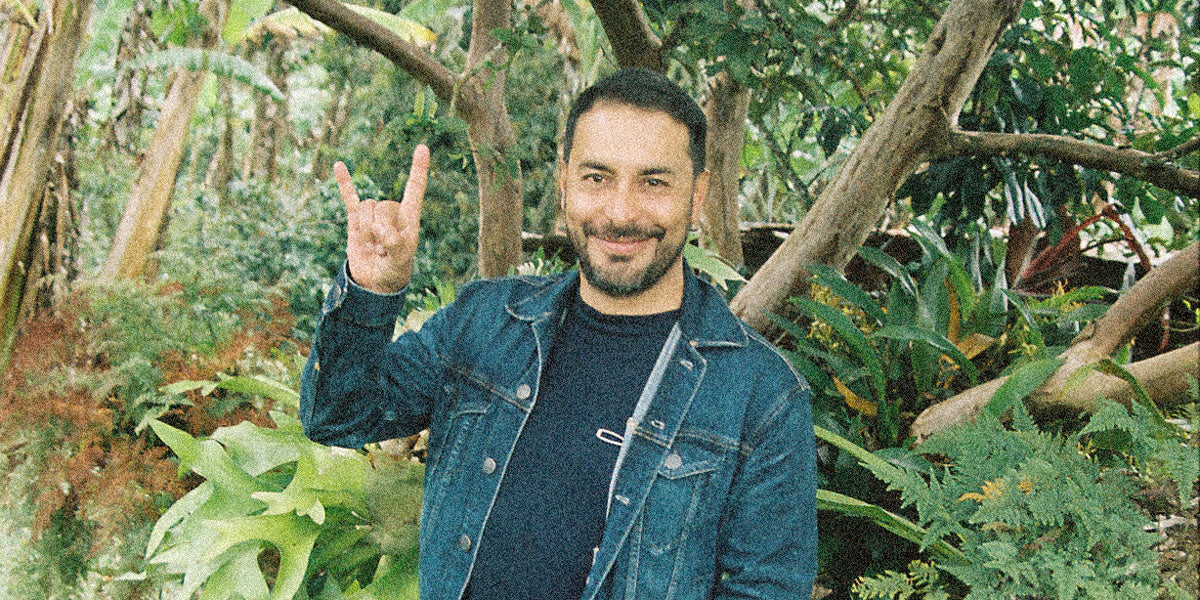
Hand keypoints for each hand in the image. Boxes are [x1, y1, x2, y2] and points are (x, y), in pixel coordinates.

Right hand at [335, 145, 428, 293]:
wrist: (374, 282)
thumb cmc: (394, 270)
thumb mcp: (401, 260)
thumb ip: (394, 244)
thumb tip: (379, 228)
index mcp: (410, 217)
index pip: (415, 188)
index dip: (419, 169)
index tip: (423, 147)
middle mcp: (392, 212)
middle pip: (383, 205)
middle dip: (379, 229)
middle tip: (381, 251)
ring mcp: (373, 214)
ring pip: (365, 208)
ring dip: (365, 231)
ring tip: (371, 248)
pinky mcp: (355, 219)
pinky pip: (350, 198)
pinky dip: (345, 183)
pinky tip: (339, 165)